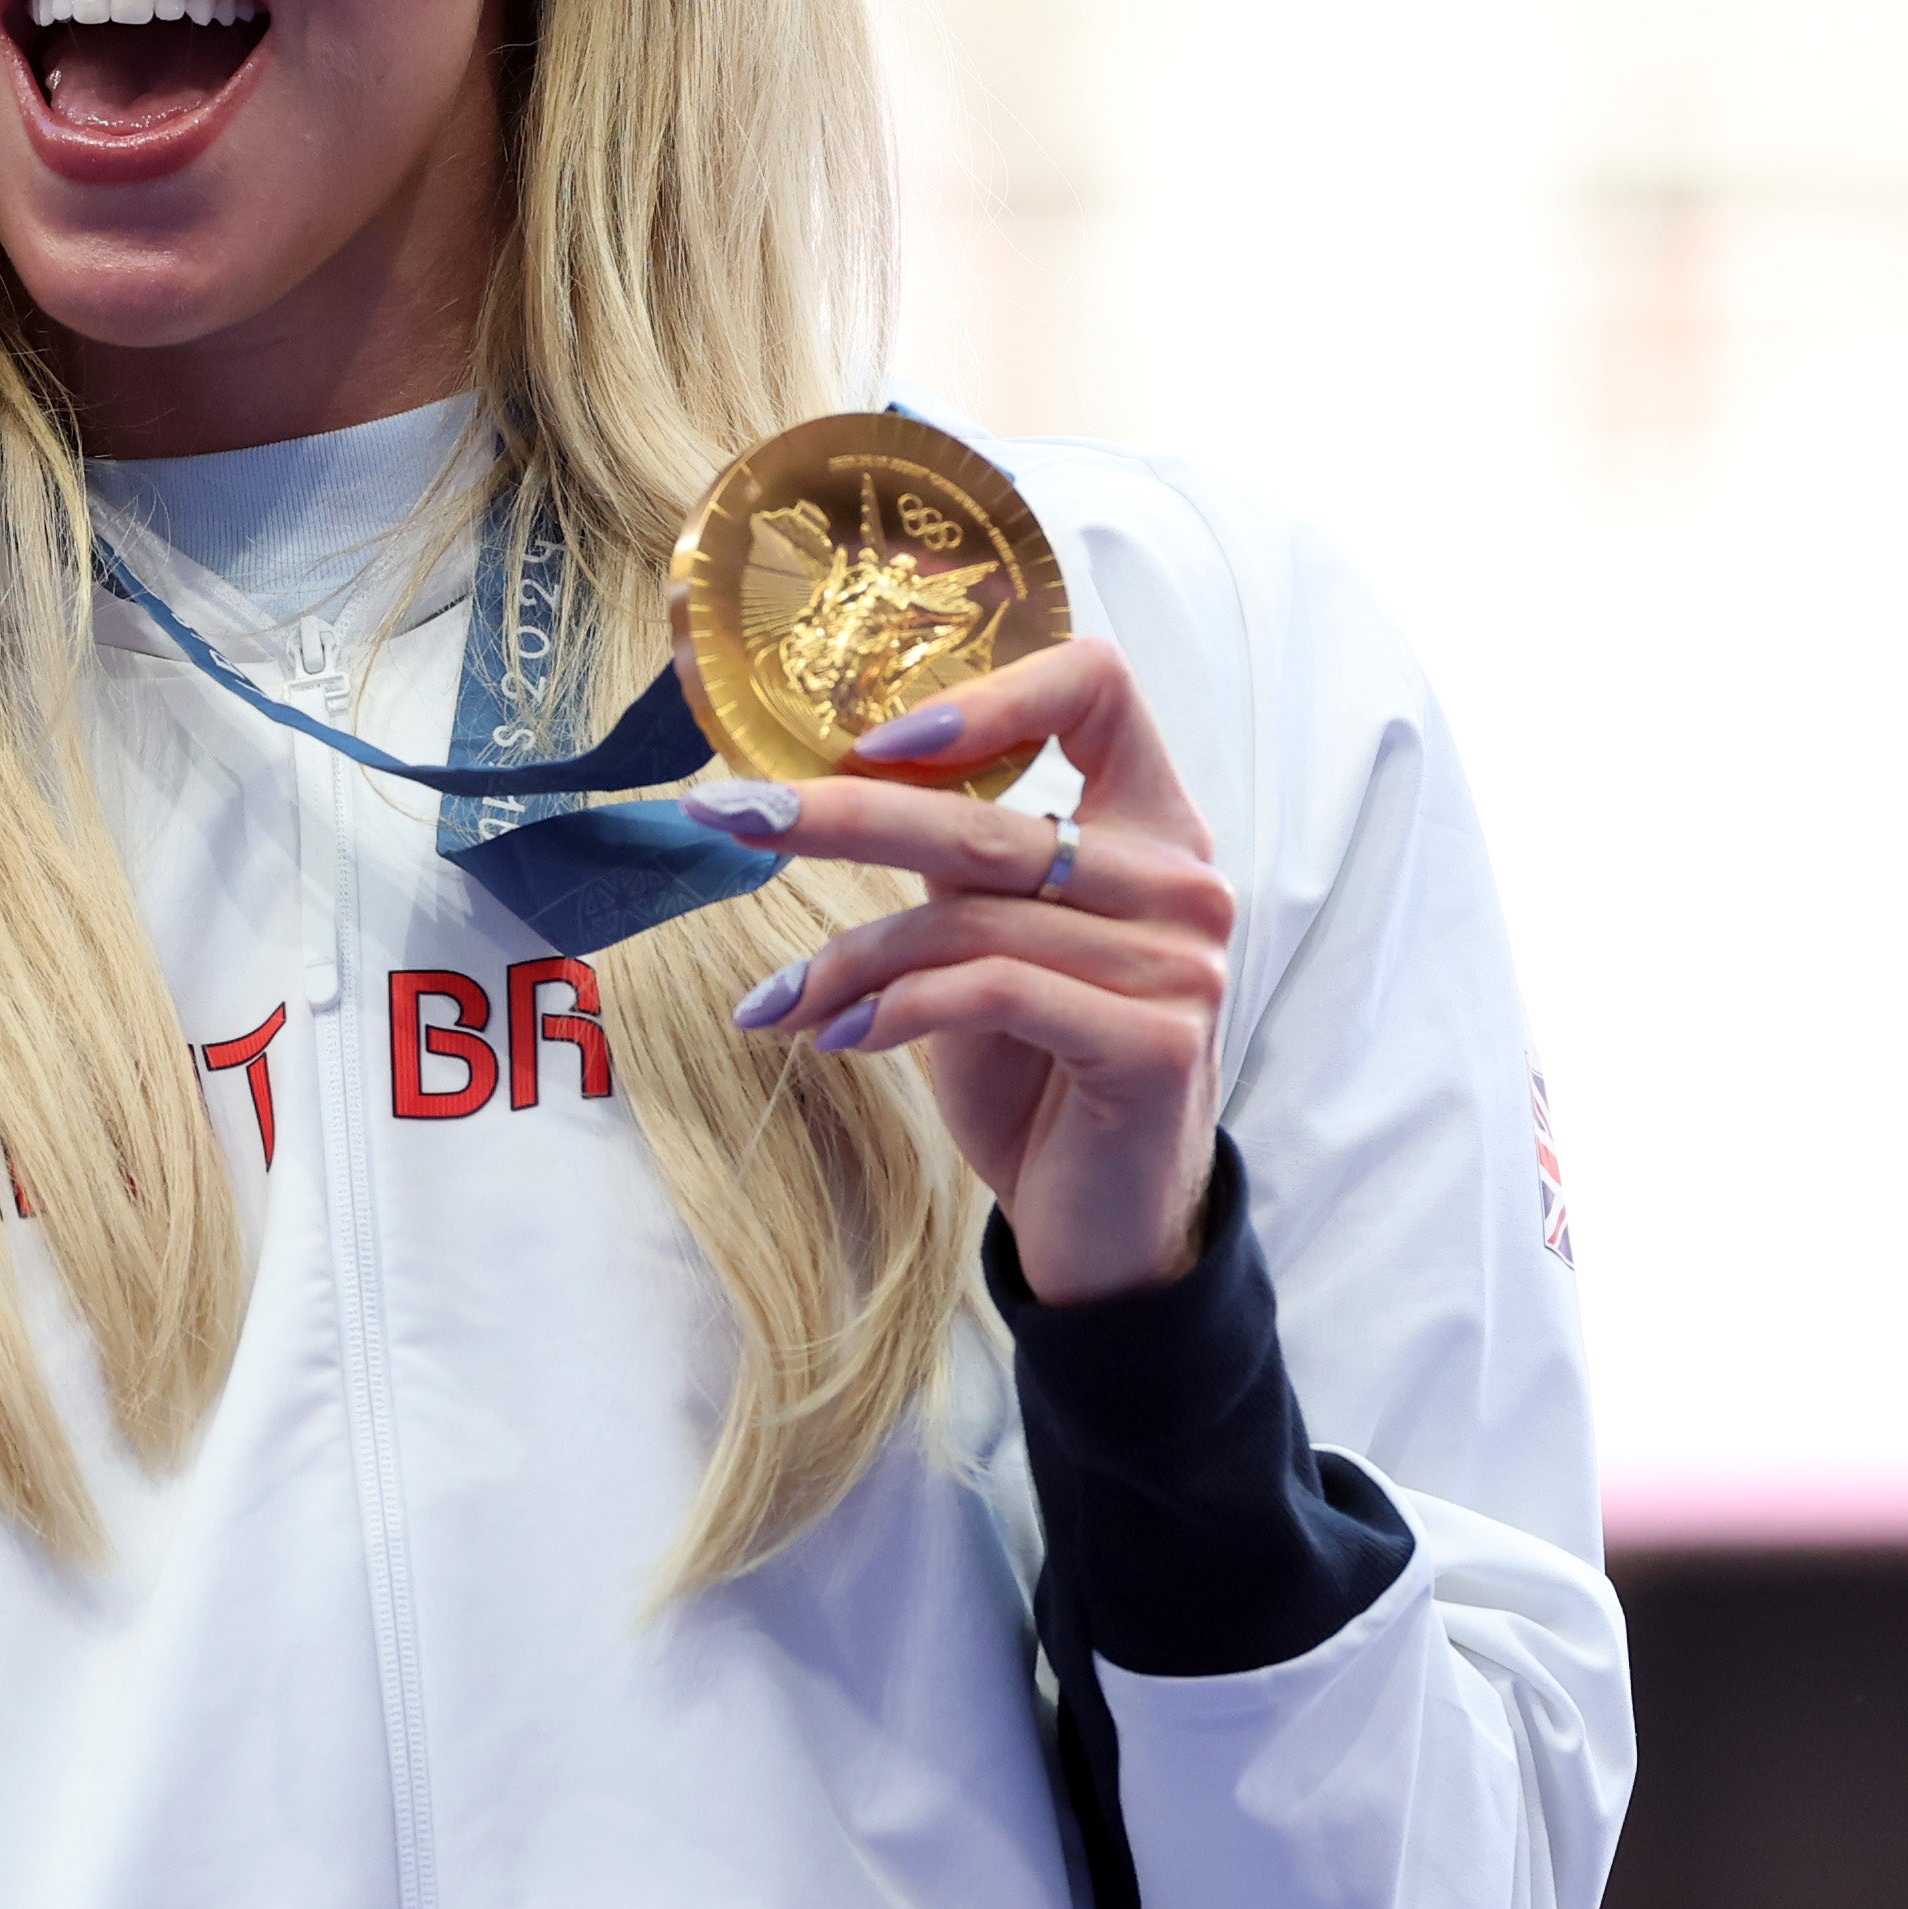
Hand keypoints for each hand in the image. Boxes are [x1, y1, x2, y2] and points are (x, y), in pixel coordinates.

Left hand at [682, 640, 1234, 1302]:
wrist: (1108, 1223)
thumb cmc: (1040, 1070)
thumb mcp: (993, 942)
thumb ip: (956, 859)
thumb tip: (829, 783)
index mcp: (1154, 824)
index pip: (1097, 685)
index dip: (986, 693)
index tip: (870, 740)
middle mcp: (1182, 880)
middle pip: (991, 817)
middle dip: (836, 814)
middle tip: (725, 816)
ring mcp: (1180, 962)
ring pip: (970, 916)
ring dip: (845, 958)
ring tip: (775, 1000)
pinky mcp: (1154, 1042)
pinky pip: (990, 991)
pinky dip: (893, 1009)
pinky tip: (835, 1037)